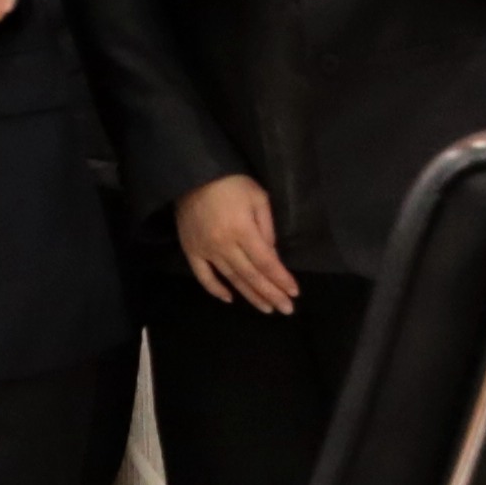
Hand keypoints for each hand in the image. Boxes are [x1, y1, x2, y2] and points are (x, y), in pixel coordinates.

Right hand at [171, 174, 296, 313]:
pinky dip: (215, 290)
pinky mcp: (191, 250)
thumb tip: (272, 256)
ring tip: (266, 308)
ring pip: (231, 279)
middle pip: (251, 275)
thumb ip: (267, 228)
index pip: (266, 262)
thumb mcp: (258, 198)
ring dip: (250, 295)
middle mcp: (224, 245)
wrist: (194, 174)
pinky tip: (230, 299)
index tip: (294, 292)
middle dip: (271, 293)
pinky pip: (203, 276)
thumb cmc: (231, 183)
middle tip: (286, 309)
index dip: (280, 279)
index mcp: (242, 230)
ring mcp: (205, 250)